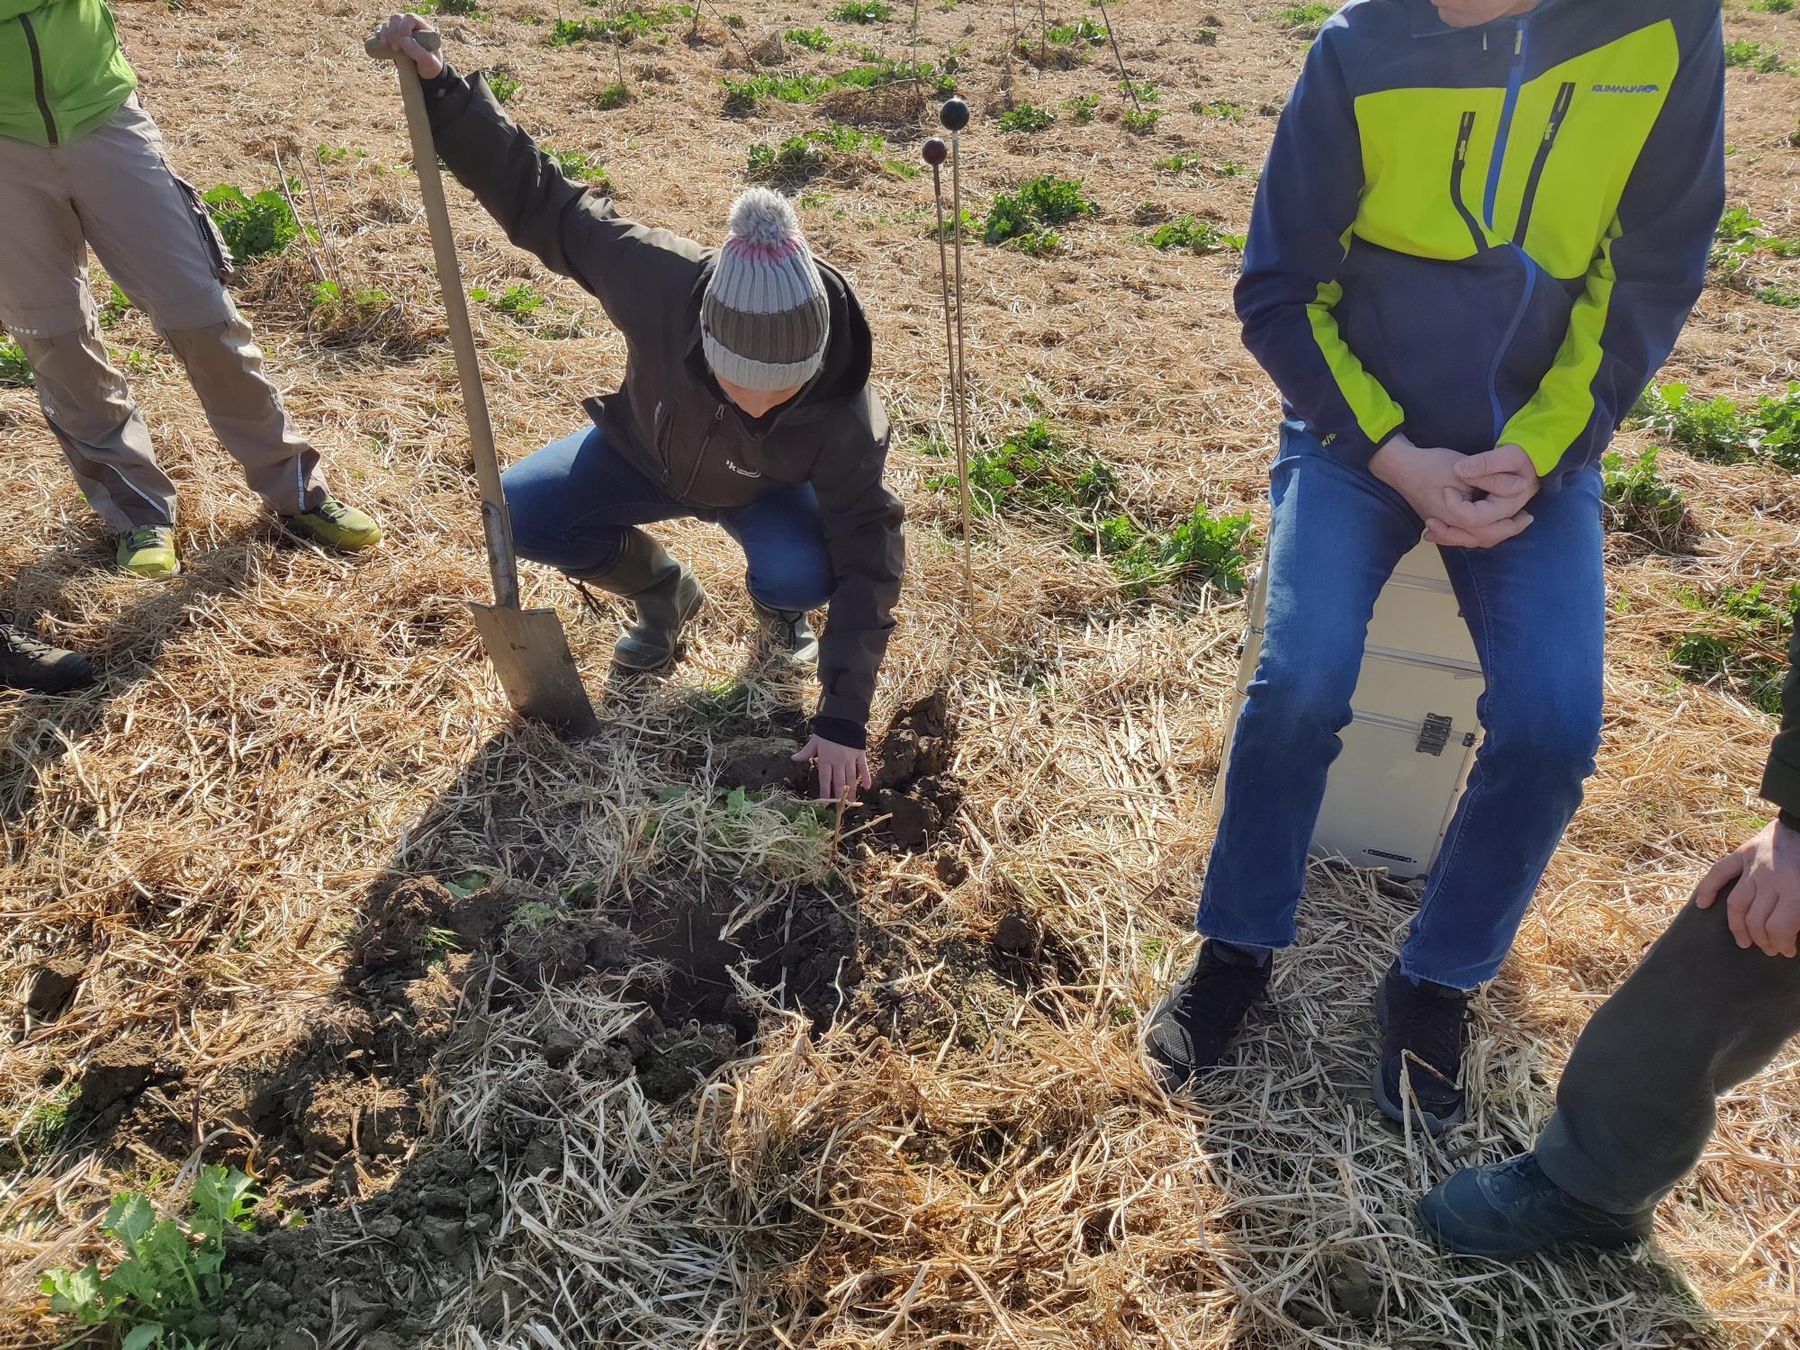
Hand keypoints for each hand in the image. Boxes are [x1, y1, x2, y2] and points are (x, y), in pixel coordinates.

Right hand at [374, 13, 443, 77]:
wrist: (425, 76)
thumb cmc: (430, 68)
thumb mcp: (428, 63)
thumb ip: (418, 51)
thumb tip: (404, 39)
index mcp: (423, 28)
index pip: (411, 18)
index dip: (404, 27)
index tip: (402, 43)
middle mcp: (411, 26)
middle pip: (397, 18)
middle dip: (392, 31)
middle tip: (395, 49)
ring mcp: (400, 31)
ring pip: (388, 23)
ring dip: (384, 33)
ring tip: (387, 47)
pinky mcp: (391, 37)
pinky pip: (381, 29)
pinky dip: (378, 34)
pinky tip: (380, 42)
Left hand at [792, 735, 872, 804]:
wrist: (842, 718)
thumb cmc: (827, 730)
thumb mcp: (814, 741)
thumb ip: (806, 752)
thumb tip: (793, 759)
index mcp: (826, 759)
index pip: (825, 779)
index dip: (825, 792)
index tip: (824, 804)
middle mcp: (838, 761)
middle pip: (839, 782)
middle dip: (839, 796)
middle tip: (840, 808)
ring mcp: (850, 758)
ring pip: (851, 778)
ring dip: (852, 791)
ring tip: (852, 802)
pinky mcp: (860, 754)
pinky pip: (864, 768)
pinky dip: (866, 777)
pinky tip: (867, 787)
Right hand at [1369, 433, 1533, 548]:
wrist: (1399, 466)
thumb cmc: (1431, 465)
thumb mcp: (1466, 469)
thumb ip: (1493, 480)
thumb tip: (1521, 486)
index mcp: (1458, 516)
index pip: (1491, 526)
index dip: (1510, 519)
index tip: (1525, 508)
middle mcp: (1449, 526)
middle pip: (1483, 539)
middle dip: (1506, 531)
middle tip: (1525, 519)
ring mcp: (1440, 525)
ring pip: (1470, 539)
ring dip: (1491, 534)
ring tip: (1508, 523)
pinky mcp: (1436, 520)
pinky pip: (1457, 535)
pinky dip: (1471, 535)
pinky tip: (1478, 529)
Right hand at [1694, 817, 1799, 956]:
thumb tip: (1794, 932)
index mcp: (1794, 890)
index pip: (1778, 928)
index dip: (1781, 945)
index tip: (1788, 951)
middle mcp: (1769, 880)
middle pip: (1755, 921)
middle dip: (1763, 941)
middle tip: (1770, 949)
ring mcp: (1752, 867)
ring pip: (1736, 905)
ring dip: (1738, 927)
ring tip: (1745, 941)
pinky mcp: (1742, 854)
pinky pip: (1719, 872)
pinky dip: (1708, 888)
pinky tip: (1703, 905)